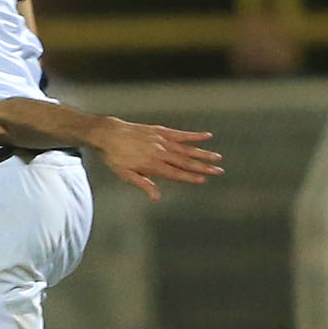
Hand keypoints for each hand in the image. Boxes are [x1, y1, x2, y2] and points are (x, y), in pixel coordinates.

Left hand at [91, 118, 221, 199]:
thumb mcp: (125, 175)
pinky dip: (194, 135)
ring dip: (203, 153)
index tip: (204, 180)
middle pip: (185, 161)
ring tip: (217, 157)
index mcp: (152, 165)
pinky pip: (180, 134)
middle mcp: (160, 153)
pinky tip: (207, 136)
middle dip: (203, 167)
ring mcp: (161, 141)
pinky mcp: (160, 131)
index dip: (190, 177)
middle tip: (219, 171)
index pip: (176, 173)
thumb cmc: (115, 157)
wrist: (108, 134)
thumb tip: (156, 198)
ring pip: (186, 148)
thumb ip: (143, 184)